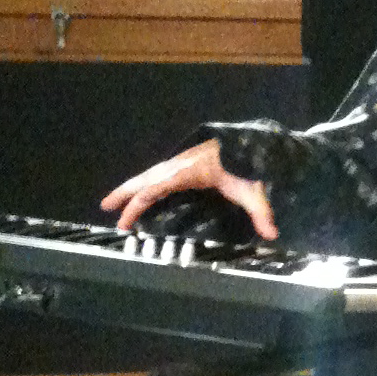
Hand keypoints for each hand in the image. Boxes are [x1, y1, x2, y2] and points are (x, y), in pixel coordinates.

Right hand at [100, 138, 278, 242]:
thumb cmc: (252, 165)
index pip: (157, 187)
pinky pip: (161, 175)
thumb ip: (262, 212)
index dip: (139, 203)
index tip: (125, 220)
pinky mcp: (189, 164)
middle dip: (125, 192)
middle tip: (105, 207)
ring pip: (152, 175)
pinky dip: (148, 184)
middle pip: (147, 178)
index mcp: (191, 170)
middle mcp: (182, 164)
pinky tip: (143, 194)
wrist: (255, 142)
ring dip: (133, 187)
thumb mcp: (256, 190)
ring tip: (115, 202)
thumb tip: (271, 234)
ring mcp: (184, 162)